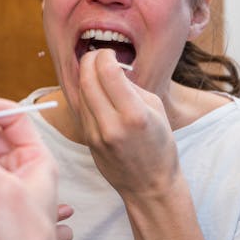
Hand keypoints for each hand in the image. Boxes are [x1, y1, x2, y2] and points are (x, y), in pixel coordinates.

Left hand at [77, 49, 180, 198]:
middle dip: (89, 60)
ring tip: (95, 69)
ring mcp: (96, 134)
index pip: (108, 72)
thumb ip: (132, 87)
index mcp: (135, 115)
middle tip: (96, 54)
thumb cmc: (159, 145)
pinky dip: (84, 93)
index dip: (105, 55)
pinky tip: (93, 88)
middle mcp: (112, 125)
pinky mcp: (87, 140)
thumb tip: (111, 67)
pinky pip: (80, 108)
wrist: (149, 186)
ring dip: (85, 75)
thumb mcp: (156, 110)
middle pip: (88, 79)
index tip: (109, 53)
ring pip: (80, 93)